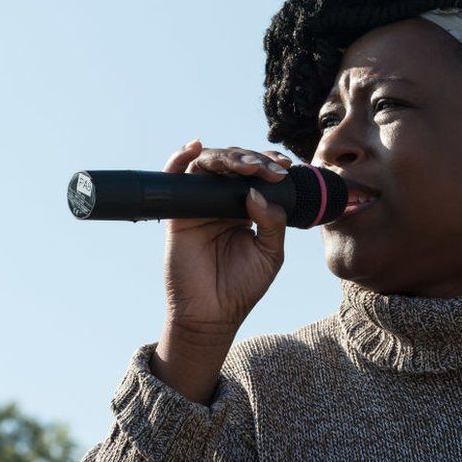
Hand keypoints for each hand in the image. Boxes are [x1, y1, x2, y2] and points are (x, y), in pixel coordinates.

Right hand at [152, 140, 291, 402]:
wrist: (213, 314)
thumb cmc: (242, 287)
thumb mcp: (270, 253)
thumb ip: (272, 221)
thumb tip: (256, 192)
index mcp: (247, 208)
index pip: (256, 174)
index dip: (268, 163)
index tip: (285, 166)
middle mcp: (222, 202)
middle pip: (233, 164)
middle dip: (252, 159)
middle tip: (269, 169)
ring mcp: (200, 205)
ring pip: (208, 164)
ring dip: (227, 157)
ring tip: (246, 167)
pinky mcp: (178, 213)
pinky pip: (175, 178)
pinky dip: (181, 157)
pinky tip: (195, 147)